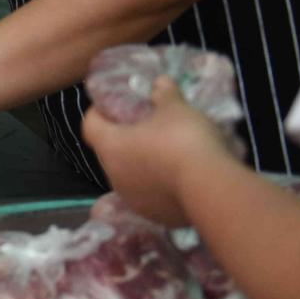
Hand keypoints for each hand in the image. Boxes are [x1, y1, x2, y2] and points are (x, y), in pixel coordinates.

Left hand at [82, 76, 238, 226]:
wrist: (209, 188)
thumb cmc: (184, 140)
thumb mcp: (176, 108)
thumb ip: (165, 94)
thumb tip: (160, 83)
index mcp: (110, 146)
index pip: (90, 126)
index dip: (98, 113)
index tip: (113, 106)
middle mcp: (113, 175)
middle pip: (111, 152)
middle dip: (126, 140)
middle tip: (148, 128)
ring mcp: (132, 199)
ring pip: (130, 176)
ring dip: (143, 165)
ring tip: (169, 153)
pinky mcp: (154, 215)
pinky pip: (151, 195)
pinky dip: (160, 186)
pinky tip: (181, 178)